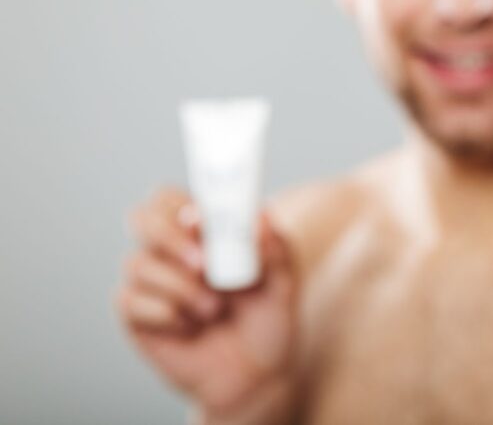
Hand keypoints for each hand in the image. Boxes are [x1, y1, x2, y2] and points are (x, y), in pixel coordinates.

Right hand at [116, 187, 297, 418]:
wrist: (258, 373)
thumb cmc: (269, 316)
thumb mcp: (284, 280)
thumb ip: (273, 247)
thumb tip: (259, 216)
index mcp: (204, 231)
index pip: (173, 197)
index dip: (181, 203)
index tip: (202, 220)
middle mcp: (171, 250)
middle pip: (142, 218)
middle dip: (169, 237)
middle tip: (202, 264)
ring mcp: (151, 281)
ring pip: (137, 263)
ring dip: (179, 286)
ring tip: (214, 308)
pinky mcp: (137, 315)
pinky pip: (130, 301)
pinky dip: (165, 313)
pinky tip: (191, 326)